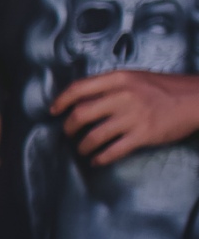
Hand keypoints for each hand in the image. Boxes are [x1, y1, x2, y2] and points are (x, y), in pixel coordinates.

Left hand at [50, 71, 198, 164]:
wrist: (196, 99)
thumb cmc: (165, 88)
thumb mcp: (135, 78)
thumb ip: (110, 86)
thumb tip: (82, 99)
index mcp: (118, 79)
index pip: (78, 88)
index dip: (61, 100)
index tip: (54, 110)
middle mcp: (123, 96)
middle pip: (81, 114)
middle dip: (68, 127)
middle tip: (67, 133)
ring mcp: (133, 116)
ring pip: (94, 136)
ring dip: (83, 146)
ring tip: (82, 149)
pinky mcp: (143, 135)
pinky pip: (113, 150)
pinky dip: (100, 158)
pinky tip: (97, 160)